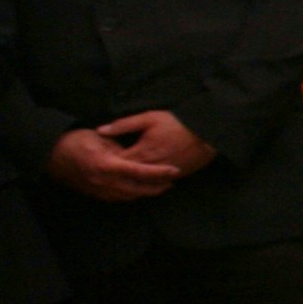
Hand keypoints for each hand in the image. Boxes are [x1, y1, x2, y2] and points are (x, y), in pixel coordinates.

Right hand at [49, 125, 181, 201]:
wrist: (50, 155)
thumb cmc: (74, 141)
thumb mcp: (100, 137)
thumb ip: (121, 148)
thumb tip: (136, 156)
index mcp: (107, 165)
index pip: (140, 171)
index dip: (159, 172)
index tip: (174, 170)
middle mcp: (104, 182)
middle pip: (138, 189)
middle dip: (157, 186)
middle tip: (172, 180)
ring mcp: (99, 190)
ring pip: (130, 196)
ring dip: (146, 192)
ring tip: (161, 186)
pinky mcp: (95, 194)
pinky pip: (118, 198)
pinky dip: (132, 194)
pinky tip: (140, 190)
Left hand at [100, 110, 215, 175]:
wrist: (206, 132)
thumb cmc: (176, 122)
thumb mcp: (147, 118)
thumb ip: (123, 125)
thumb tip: (100, 131)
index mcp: (142, 152)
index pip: (117, 164)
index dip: (106, 164)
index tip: (97, 162)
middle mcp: (151, 167)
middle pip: (127, 177)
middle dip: (116, 177)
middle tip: (104, 176)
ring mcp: (163, 174)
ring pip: (142, 184)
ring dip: (130, 184)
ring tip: (118, 183)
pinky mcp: (175, 176)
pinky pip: (157, 184)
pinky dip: (146, 185)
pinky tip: (139, 184)